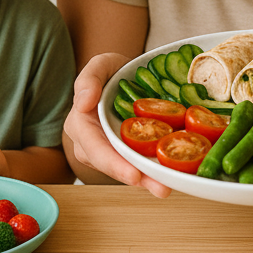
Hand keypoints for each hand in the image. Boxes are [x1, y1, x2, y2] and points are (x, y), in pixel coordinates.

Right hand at [64, 53, 170, 197]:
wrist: (129, 76)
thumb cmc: (113, 71)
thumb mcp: (101, 64)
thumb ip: (89, 78)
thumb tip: (82, 104)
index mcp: (81, 124)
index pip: (93, 146)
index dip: (112, 162)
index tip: (133, 174)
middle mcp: (92, 143)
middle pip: (112, 165)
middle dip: (136, 178)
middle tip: (161, 188)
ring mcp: (111, 150)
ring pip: (126, 169)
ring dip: (148, 181)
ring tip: (168, 188)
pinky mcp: (128, 153)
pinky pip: (138, 164)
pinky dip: (154, 172)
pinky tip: (171, 177)